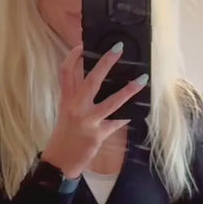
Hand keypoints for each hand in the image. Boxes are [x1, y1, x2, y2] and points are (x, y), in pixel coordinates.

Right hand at [41, 44, 147, 179]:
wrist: (60, 160)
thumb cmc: (65, 133)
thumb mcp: (66, 110)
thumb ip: (77, 95)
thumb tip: (96, 78)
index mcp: (66, 99)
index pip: (65, 71)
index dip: (74, 56)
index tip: (83, 43)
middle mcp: (76, 107)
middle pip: (91, 80)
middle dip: (105, 62)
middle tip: (119, 48)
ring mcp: (88, 121)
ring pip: (110, 102)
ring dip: (128, 90)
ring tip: (142, 78)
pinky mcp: (98, 135)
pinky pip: (117, 122)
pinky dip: (128, 115)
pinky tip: (139, 108)